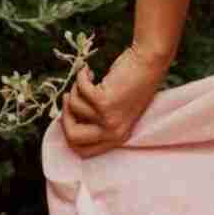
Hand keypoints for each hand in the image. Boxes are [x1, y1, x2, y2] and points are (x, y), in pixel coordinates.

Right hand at [59, 42, 170, 158]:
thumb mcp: (117, 111)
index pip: (83, 151)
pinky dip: (81, 76)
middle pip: (72, 136)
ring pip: (74, 106)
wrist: (149, 63)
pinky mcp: (104, 101)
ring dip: (76, 88)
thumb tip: (64, 120)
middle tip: (68, 97)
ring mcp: (108, 118)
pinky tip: (88, 70)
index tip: (67, 114)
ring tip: (88, 78)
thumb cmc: (132, 83)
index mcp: (118, 138)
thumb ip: (96, 121)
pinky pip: (79, 90)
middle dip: (65, 115)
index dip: (69, 133)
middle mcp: (113, 132)